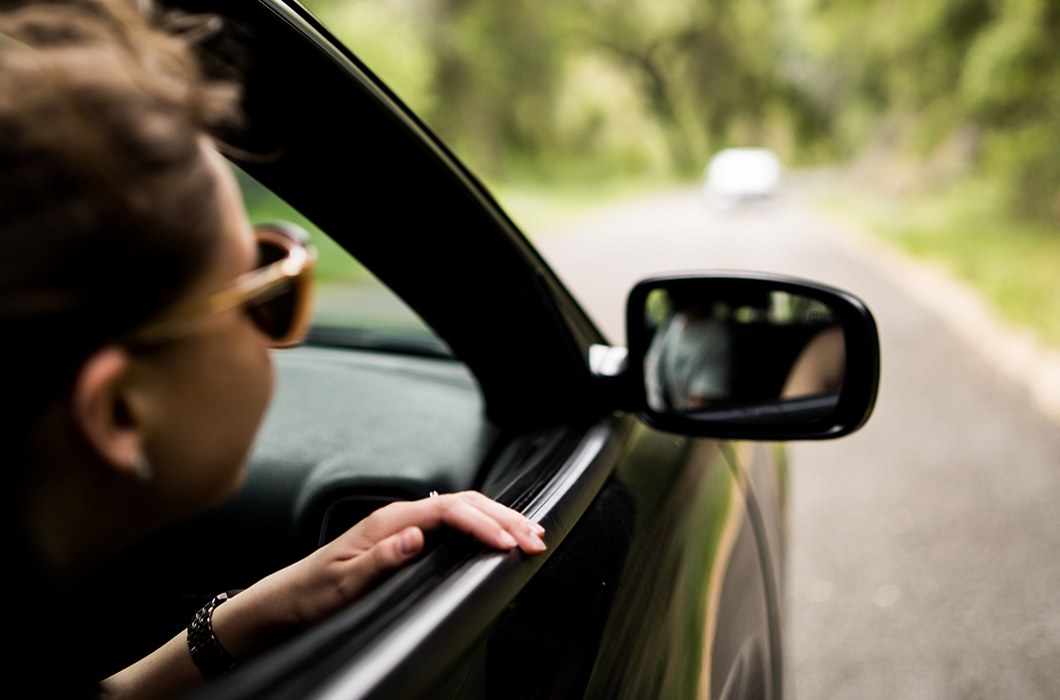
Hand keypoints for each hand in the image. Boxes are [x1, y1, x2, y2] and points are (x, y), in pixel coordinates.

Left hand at [210, 491, 545, 659]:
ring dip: (499, 519)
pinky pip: (454, 522)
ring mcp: (405, 525)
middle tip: (537, 536)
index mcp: (388, 521)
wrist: (287, 600)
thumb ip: (380, 558)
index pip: (449, 510)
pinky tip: (498, 534)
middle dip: (505, 517)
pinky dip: (483, 526)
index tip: (508, 543)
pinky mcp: (407, 538)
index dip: (483, 524)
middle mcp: (400, 517)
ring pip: (463, 510)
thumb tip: (415, 537)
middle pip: (464, 504)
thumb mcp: (343, 583)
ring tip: (530, 532)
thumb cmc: (313, 593)